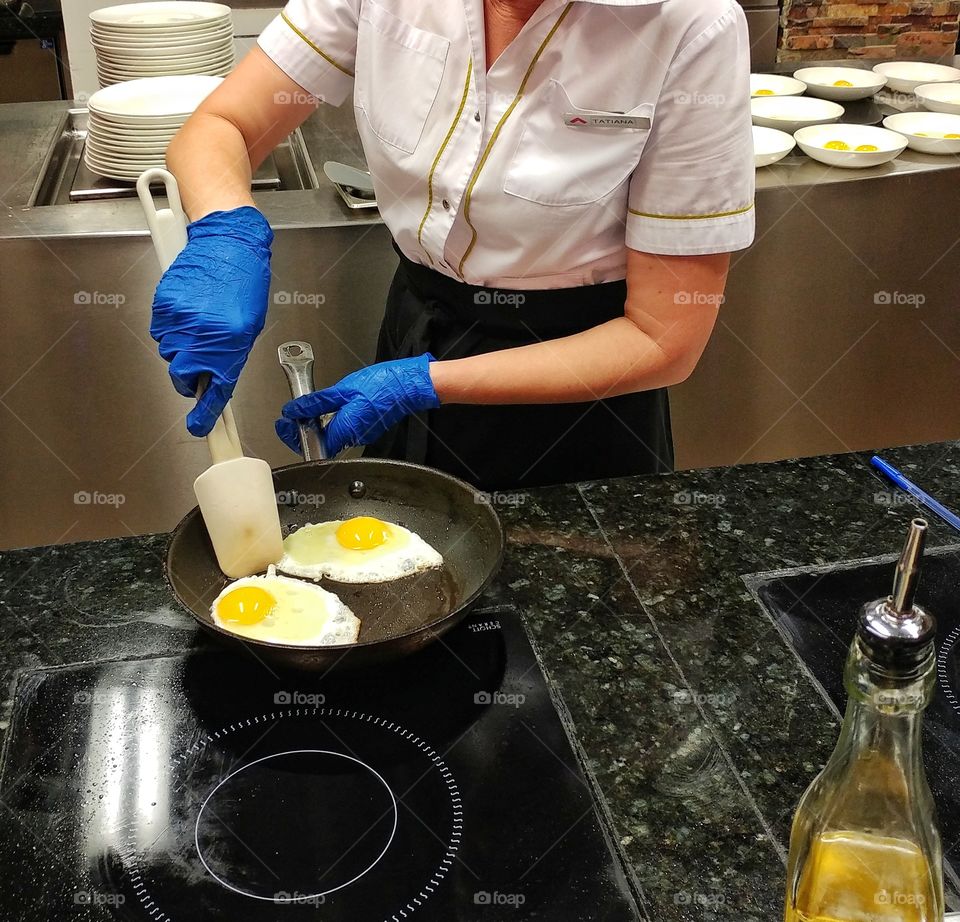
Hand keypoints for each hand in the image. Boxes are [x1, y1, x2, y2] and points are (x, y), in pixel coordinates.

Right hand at [150, 207, 272, 436]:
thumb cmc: (244, 280)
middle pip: (183, 376)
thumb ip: (230, 356)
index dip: (206, 414)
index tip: (200, 428)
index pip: (215, 390)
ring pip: (170, 354)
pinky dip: (171, 330)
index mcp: (230, 344)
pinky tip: (187, 314)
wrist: (227, 242)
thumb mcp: (249, 325)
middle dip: (189, 377)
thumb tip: (215, 379)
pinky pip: (161, 332)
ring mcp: (179, 321)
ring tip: (198, 326)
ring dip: (181, 350)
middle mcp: (202, 336)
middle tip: (198, 365)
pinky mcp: (163, 306)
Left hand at [276, 354, 439, 456]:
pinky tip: (329, 407)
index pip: (313, 444)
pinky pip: (344, 428)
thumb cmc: (382, 384)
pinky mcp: (367, 427)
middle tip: (291, 416)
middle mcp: (354, 436)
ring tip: (307, 409)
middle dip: (303, 429)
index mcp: (345, 428)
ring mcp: (362, 433)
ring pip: (332, 433)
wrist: (408, 384)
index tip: (283, 425)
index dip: (294, 436)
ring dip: (317, 424)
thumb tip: (295, 410)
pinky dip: (332, 420)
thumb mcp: (342, 389)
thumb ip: (316, 403)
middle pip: (321, 440)